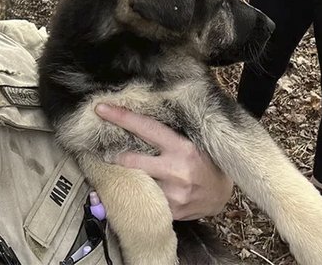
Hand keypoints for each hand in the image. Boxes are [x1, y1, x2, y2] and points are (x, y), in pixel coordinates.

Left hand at [95, 103, 232, 220]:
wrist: (221, 195)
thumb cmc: (204, 163)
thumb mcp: (191, 143)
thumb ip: (168, 136)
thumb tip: (137, 121)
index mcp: (182, 147)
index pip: (147, 128)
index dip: (122, 118)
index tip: (100, 108)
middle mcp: (176, 170)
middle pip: (132, 161)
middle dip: (115, 157)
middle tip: (104, 153)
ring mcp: (172, 194)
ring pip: (136, 183)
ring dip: (128, 178)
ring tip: (124, 175)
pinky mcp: (170, 212)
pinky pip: (144, 200)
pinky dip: (138, 195)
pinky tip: (139, 193)